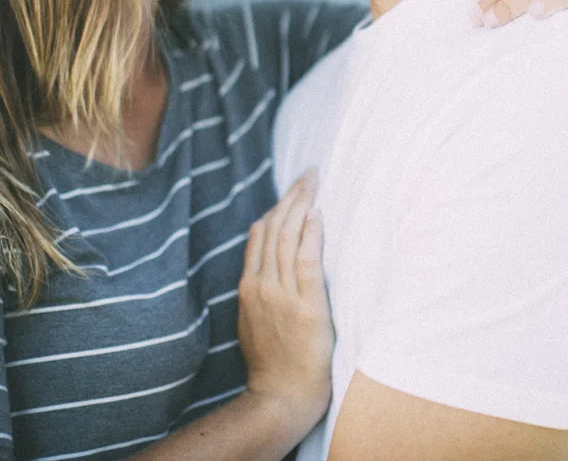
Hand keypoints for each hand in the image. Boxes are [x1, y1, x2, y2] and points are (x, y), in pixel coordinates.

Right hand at [237, 171, 332, 441]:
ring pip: (287, 239)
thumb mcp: (253, 318)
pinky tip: (317, 215)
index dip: (278, 207)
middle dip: (292, 197)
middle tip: (308, 173)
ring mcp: (281, 295)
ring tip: (313, 182)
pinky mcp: (305, 305)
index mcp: (249, 286)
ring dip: (302, 206)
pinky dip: (310, 235)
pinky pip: (305, 261)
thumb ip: (260, 287)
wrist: (281, 394)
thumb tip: (267, 259)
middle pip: (275, 229)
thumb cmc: (274, 360)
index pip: (261, 234)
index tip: (293, 187)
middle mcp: (262, 285)